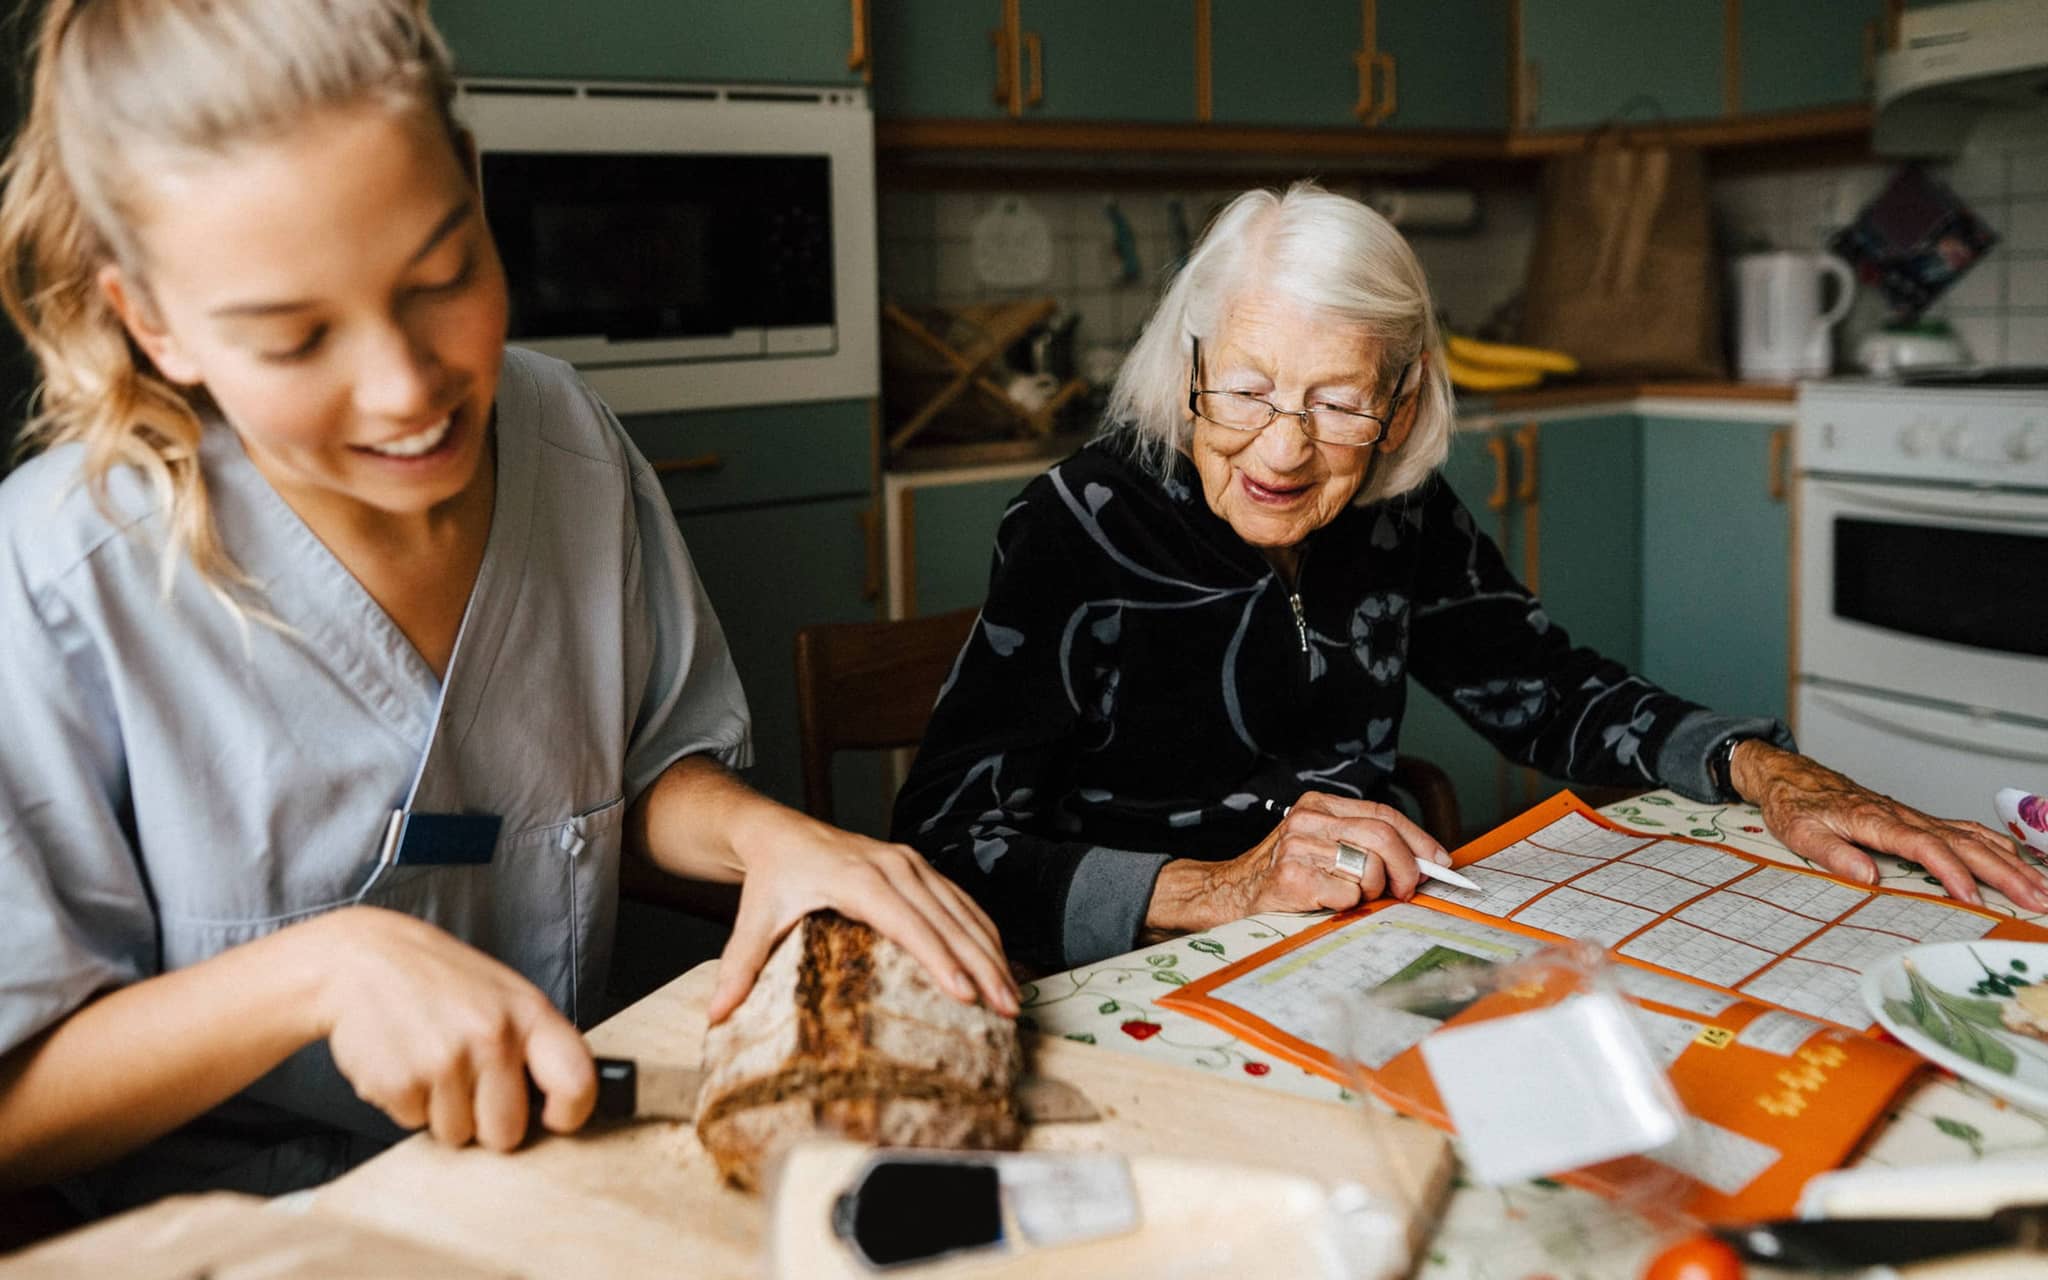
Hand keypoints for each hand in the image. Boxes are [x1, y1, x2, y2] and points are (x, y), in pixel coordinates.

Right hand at [312, 907, 595, 1149]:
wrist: (359, 957)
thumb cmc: (439, 979)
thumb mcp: (502, 994)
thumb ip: (532, 1043)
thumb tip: (559, 1102)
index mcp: (528, 1013)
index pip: (576, 1083)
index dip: (570, 1113)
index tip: (554, 1119)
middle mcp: (491, 1037)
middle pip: (506, 1133)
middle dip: (487, 1124)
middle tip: (469, 1087)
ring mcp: (443, 1062)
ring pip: (456, 1135)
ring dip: (442, 1112)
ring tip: (430, 1061)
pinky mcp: (398, 1083)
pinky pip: (412, 1125)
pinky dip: (407, 1104)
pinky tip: (403, 1061)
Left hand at [706, 808, 1019, 1023]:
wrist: (778, 832)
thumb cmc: (771, 878)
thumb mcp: (752, 919)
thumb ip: (738, 967)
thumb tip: (716, 1017)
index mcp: (857, 879)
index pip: (907, 922)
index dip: (938, 958)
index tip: (964, 994)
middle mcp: (893, 867)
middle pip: (948, 920)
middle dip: (981, 965)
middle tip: (1006, 1009)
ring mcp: (912, 864)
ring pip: (964, 910)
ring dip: (992, 952)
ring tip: (1013, 996)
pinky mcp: (920, 868)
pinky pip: (962, 900)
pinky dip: (985, 932)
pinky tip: (1001, 963)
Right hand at [1145, 792, 1451, 934]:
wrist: (1227, 895)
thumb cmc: (1284, 876)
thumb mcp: (1320, 846)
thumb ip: (1363, 845)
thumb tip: (1424, 862)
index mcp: (1319, 806)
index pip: (1383, 814)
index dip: (1418, 838)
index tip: (1440, 860)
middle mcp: (1307, 820)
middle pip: (1382, 836)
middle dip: (1408, 868)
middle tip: (1409, 890)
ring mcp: (1297, 847)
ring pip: (1369, 868)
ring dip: (1372, 892)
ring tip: (1352, 896)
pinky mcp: (1291, 877)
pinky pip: (1348, 894)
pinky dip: (1348, 906)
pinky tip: (1327, 904)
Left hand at [1733, 742, 2047, 912]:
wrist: (1793, 777)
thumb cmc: (1796, 806)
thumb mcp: (1800, 832)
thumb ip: (1833, 853)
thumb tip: (1867, 878)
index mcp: (1877, 820)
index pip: (1924, 846)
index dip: (1950, 872)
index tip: (1971, 897)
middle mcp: (1904, 815)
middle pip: (1963, 843)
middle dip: (2003, 872)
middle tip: (2035, 900)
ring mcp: (1916, 816)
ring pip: (1973, 836)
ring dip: (2010, 862)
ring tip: (2041, 889)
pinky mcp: (1919, 819)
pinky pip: (1967, 830)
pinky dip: (1998, 845)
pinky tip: (2019, 860)